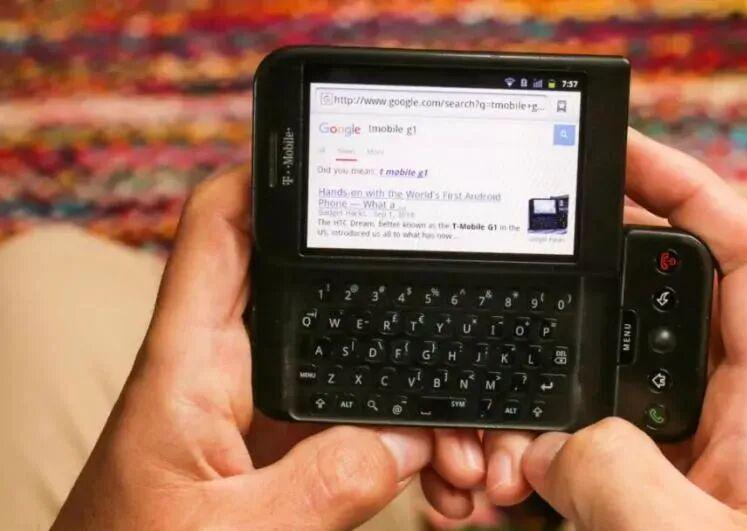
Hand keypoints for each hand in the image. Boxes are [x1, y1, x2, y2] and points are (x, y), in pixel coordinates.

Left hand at [51, 165, 522, 527]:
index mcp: (190, 366)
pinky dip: (406, 445)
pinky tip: (441, 471)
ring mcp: (259, 414)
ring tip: (467, 446)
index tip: (337, 152)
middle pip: (316, 293)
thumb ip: (326, 484)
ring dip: (418, 396)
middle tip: (463, 328)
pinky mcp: (281, 456)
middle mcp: (227, 373)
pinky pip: (359, 429)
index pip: (221, 230)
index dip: (270, 174)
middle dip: (397, 303)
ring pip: (354, 367)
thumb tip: (414, 437)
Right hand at [519, 130, 746, 529]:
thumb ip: (621, 473)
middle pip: (638, 310)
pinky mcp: (610, 499)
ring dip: (516, 409)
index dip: (693, 187)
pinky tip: (474, 492)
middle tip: (513, 320)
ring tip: (482, 462)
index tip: (621, 154)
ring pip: (574, 387)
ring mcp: (653, 459)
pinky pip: (546, 452)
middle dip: (568, 312)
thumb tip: (550, 444)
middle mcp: (706, 420)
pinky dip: (502, 462)